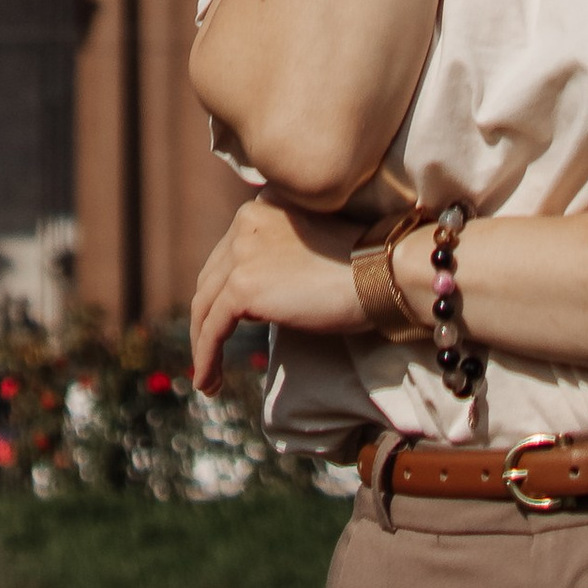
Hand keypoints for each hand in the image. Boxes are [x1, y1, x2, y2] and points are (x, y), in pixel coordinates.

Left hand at [190, 197, 376, 391]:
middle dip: (207, 318)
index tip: (223, 322)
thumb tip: (257, 300)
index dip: (222, 292)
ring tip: (208, 378)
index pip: (229, 253)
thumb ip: (280, 257)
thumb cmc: (364, 266)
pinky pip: (213, 329)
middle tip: (210, 352)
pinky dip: (206, 358)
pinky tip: (210, 382)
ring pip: (206, 304)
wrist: (385, 271)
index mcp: (263, 205)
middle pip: (212, 278)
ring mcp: (242, 251)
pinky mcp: (243, 286)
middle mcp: (246, 220)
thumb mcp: (311, 247)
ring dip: (202, 344)